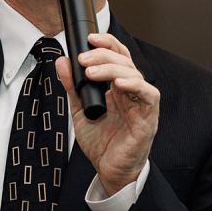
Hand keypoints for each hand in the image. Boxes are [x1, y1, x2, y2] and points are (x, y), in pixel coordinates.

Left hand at [55, 32, 158, 195]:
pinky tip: (118, 84)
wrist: (109, 171)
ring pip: (134, 74)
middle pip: (124, 61)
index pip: (117, 56)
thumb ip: (72, 87)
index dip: (106, 44)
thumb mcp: (79, 110)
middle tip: (83, 59)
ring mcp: (142, 103)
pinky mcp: (148, 118)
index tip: (88, 39)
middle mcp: (131, 92)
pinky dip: (135, 85)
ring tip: (91, 72)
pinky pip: (149, 95)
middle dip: (103, 55)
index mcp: (117, 87)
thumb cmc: (101, 142)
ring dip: (112, 69)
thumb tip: (61, 62)